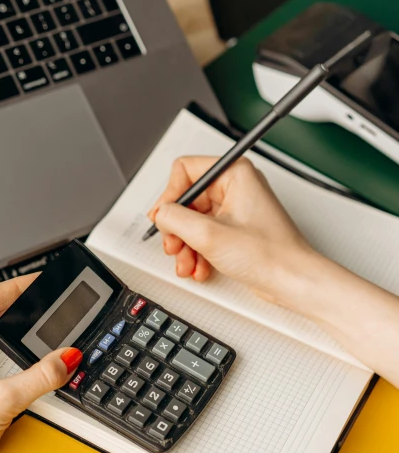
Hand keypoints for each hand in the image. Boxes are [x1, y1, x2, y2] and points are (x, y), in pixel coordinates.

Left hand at [0, 277, 82, 452]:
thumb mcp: (0, 402)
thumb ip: (40, 378)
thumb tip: (67, 358)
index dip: (16, 287)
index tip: (40, 280)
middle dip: (21, 317)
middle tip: (48, 312)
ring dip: (18, 348)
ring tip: (39, 348)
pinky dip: (14, 368)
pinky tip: (25, 377)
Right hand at [151, 156, 398, 389]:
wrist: (292, 281)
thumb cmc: (269, 254)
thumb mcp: (209, 234)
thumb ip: (175, 219)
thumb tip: (160, 214)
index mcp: (234, 173)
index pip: (185, 171)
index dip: (169, 196)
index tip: (164, 218)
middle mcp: (236, 187)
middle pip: (187, 200)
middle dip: (177, 228)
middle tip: (174, 245)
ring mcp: (236, 209)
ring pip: (193, 221)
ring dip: (185, 245)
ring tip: (187, 263)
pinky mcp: (235, 230)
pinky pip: (204, 235)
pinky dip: (197, 252)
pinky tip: (199, 267)